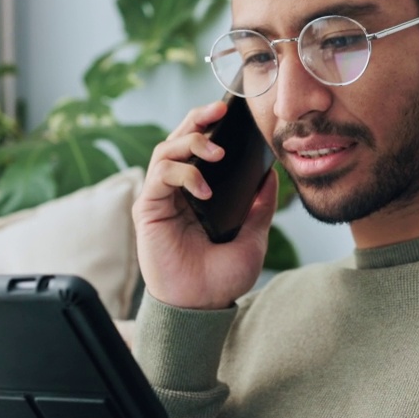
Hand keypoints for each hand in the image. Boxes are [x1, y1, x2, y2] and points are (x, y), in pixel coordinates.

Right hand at [134, 101, 278, 309]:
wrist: (202, 307)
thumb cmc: (221, 278)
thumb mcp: (253, 236)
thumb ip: (260, 205)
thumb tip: (270, 174)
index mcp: (198, 192)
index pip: (199, 147)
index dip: (209, 124)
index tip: (229, 111)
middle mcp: (176, 191)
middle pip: (179, 139)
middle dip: (198, 119)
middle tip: (218, 110)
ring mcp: (161, 198)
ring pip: (166, 150)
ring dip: (192, 142)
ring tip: (217, 152)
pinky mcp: (148, 208)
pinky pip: (159, 175)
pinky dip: (183, 174)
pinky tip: (203, 189)